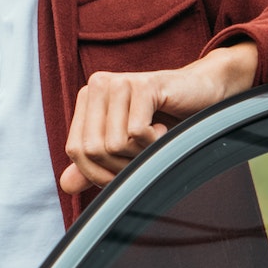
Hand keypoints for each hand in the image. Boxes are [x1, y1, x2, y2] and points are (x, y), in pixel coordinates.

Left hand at [59, 43, 257, 193]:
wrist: (203, 94)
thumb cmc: (165, 118)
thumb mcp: (125, 144)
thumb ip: (96, 162)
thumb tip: (64, 185)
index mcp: (88, 98)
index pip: (76, 150)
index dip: (99, 172)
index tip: (125, 169)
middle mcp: (97, 86)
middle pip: (93, 150)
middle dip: (121, 165)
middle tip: (144, 153)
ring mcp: (119, 82)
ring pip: (114, 144)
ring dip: (140, 153)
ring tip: (156, 136)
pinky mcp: (143, 85)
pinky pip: (136, 133)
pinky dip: (154, 142)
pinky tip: (164, 127)